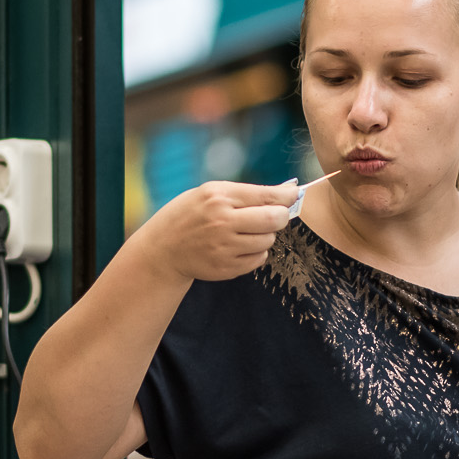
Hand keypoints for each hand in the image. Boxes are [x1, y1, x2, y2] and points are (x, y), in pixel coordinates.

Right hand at [138, 180, 297, 281]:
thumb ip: (247, 192)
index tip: (295, 195)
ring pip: (268, 240)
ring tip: (245, 232)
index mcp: (219, 197)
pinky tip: (238, 247)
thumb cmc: (189, 215)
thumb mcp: (210, 193)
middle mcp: (222, 222)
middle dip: (280, 216)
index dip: (287, 196)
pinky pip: (259, 259)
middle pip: (275, 220)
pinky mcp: (226, 268)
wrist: (162, 249)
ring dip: (264, 235)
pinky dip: (255, 253)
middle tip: (272, 215)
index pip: (267, 196)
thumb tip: (288, 191)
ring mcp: (224, 247)